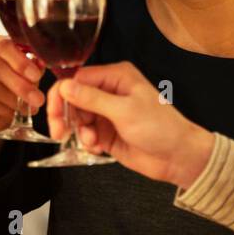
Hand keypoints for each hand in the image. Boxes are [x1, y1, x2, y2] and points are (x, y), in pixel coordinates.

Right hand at [0, 36, 44, 133]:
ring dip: (12, 99)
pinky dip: (2, 107)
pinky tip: (14, 112)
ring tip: (29, 108)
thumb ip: (34, 67)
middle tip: (37, 99)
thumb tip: (42, 63)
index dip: (20, 61)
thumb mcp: (28, 72)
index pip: (4, 46)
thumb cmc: (15, 81)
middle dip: (19, 84)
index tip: (36, 76)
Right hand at [48, 61, 214, 188]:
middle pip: (72, 99)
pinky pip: (85, 134)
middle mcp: (109, 92)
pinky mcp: (106, 132)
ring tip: (92, 142)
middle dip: (65, 116)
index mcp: (115, 77)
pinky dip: (86, 142)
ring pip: (76, 118)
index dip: (62, 96)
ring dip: (79, 131)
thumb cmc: (160, 128)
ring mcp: (107, 113)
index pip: (77, 80)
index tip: (55, 113)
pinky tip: (98, 148)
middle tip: (60, 132)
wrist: (177, 157)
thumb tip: (65, 87)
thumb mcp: (124, 110)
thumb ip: (92, 99)